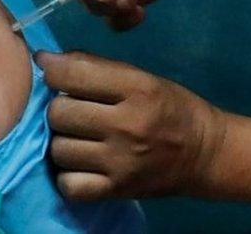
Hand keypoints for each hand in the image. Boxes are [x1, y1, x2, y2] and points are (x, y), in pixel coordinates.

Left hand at [37, 51, 226, 200]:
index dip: (52, 72)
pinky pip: (69, 185)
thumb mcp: (139, 76)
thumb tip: (44, 59)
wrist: (206, 154)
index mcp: (136, 89)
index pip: (71, 75)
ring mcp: (122, 162)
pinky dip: (67, 177)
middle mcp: (128, 125)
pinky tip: (80, 166)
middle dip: (59, 110)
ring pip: (59, 150)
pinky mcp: (118, 191)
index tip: (55, 75)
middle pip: (59, 114)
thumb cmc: (168, 107)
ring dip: (62, 143)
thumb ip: (92, 65)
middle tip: (73, 112)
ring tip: (77, 139)